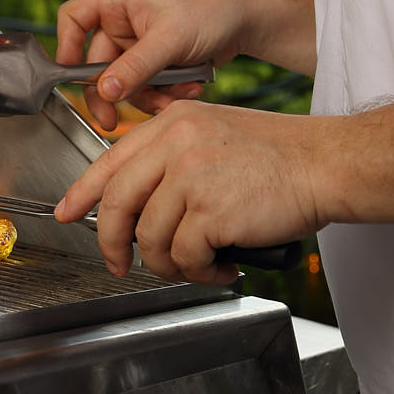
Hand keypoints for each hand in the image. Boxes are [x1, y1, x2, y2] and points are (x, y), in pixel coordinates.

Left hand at [55, 100, 323, 283]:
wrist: (327, 163)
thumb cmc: (282, 156)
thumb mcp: (215, 135)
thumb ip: (174, 159)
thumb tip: (139, 202)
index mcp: (174, 122)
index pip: (110, 158)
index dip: (82, 191)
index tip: (67, 213)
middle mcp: (176, 143)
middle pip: (117, 203)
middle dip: (111, 242)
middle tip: (118, 264)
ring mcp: (192, 175)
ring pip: (151, 237)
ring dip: (168, 263)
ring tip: (196, 264)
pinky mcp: (212, 209)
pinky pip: (185, 256)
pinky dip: (200, 271)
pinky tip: (220, 266)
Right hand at [56, 0, 240, 130]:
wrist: (249, 19)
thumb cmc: (211, 9)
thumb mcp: (170, 39)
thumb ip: (136, 67)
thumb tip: (104, 91)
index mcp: (119, 1)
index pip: (74, 17)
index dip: (65, 45)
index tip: (68, 75)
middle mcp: (124, 21)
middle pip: (98, 63)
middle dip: (113, 92)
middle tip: (112, 119)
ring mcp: (140, 44)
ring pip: (124, 82)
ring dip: (147, 96)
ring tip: (175, 97)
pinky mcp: (157, 62)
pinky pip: (147, 87)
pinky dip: (164, 95)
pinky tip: (188, 89)